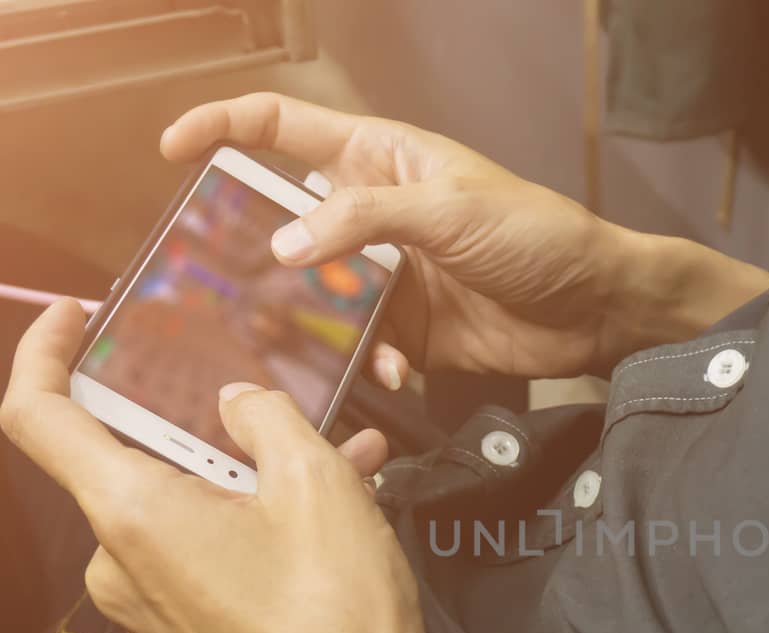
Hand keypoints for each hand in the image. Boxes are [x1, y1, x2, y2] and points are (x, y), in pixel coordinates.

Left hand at [1, 301, 510, 632]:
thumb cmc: (336, 618)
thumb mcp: (319, 484)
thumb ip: (267, 418)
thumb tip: (238, 401)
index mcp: (132, 512)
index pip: (38, 415)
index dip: (42, 352)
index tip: (71, 317)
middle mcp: (119, 563)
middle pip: (130, 458)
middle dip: (201, 419)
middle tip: (266, 394)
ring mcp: (148, 608)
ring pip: (181, 507)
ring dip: (247, 472)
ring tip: (341, 455)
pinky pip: (201, 555)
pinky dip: (250, 522)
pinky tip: (330, 515)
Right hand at [161, 93, 768, 382]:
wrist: (595, 306)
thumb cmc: (536, 235)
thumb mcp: (449, 211)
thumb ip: (365, 221)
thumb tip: (286, 243)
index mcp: (380, 160)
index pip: (284, 129)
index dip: (224, 128)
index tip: (172, 149)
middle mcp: (373, 215)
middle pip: (284, 223)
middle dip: (254, 254)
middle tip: (226, 286)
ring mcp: (388, 274)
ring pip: (314, 294)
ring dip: (303, 321)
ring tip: (292, 340)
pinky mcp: (407, 329)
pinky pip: (357, 345)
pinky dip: (362, 358)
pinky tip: (388, 367)